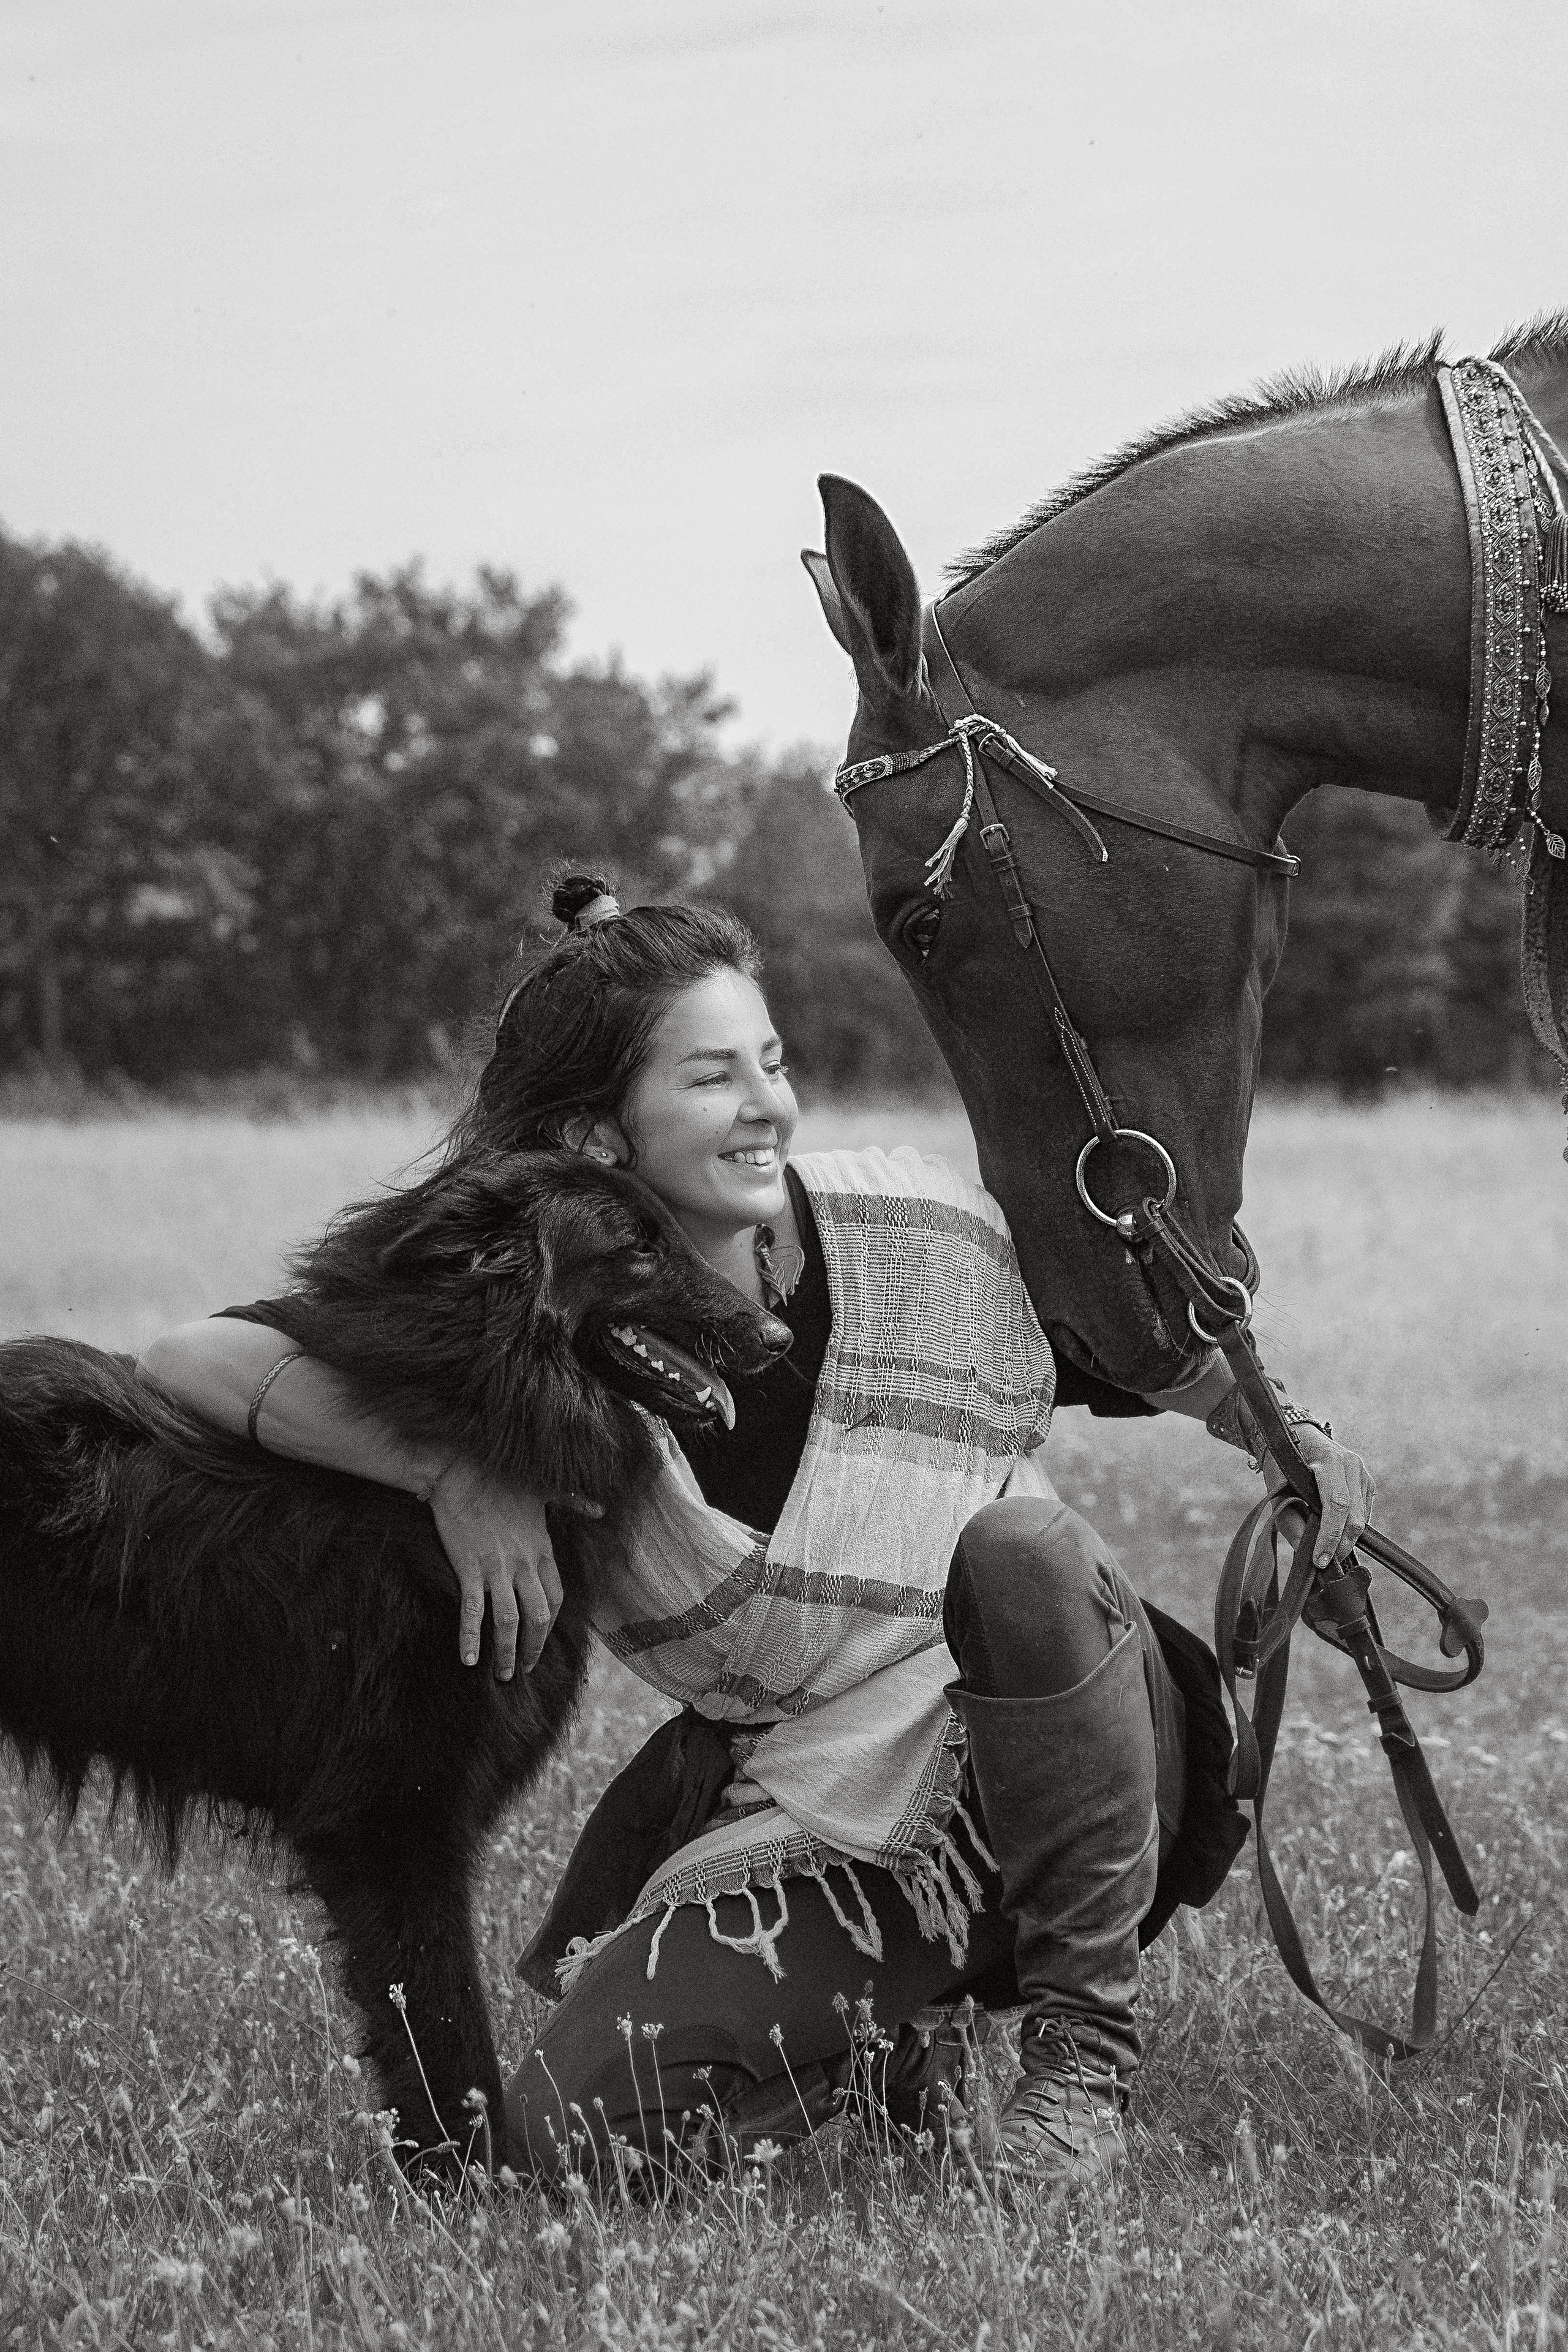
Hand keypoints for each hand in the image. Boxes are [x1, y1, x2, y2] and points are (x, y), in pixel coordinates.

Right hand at [427, 1459, 563, 1679]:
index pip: (556, 1597)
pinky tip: (468, 1660)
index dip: (551, 1625)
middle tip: (524, 1669)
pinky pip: (472, 1611)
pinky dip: (470, 1638)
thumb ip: (574, 1502)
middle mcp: (523, 1563)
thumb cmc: (501, 1478)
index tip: (541, 1640)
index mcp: (541, 1549)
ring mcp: (496, 1567)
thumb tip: (601, 1509)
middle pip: (537, 1616)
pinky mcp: (469, 1567)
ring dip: (506, 1652)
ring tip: (502, 1674)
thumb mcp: (543, 1491)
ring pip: (508, 1620)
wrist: (459, 1469)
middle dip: (533, 1647)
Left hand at [1265, 1424, 1375, 1568]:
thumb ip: (1290, 1520)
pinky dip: (1352, 1527)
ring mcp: (1362, 1471)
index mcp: (1329, 1461)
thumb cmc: (1283, 1463)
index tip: (1321, 1560)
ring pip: (1362, 1517)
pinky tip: (1338, 1534)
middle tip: (1327, 1561)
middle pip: (1354, 1515)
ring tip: (1331, 1551)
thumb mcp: (1278, 1489)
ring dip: (1348, 1539)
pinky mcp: (1367, 1480)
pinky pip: (1364, 1511)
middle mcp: (1351, 1464)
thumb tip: (1304, 1551)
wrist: (1297, 1435)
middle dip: (1342, 1544)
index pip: (1337, 1505)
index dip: (1330, 1536)